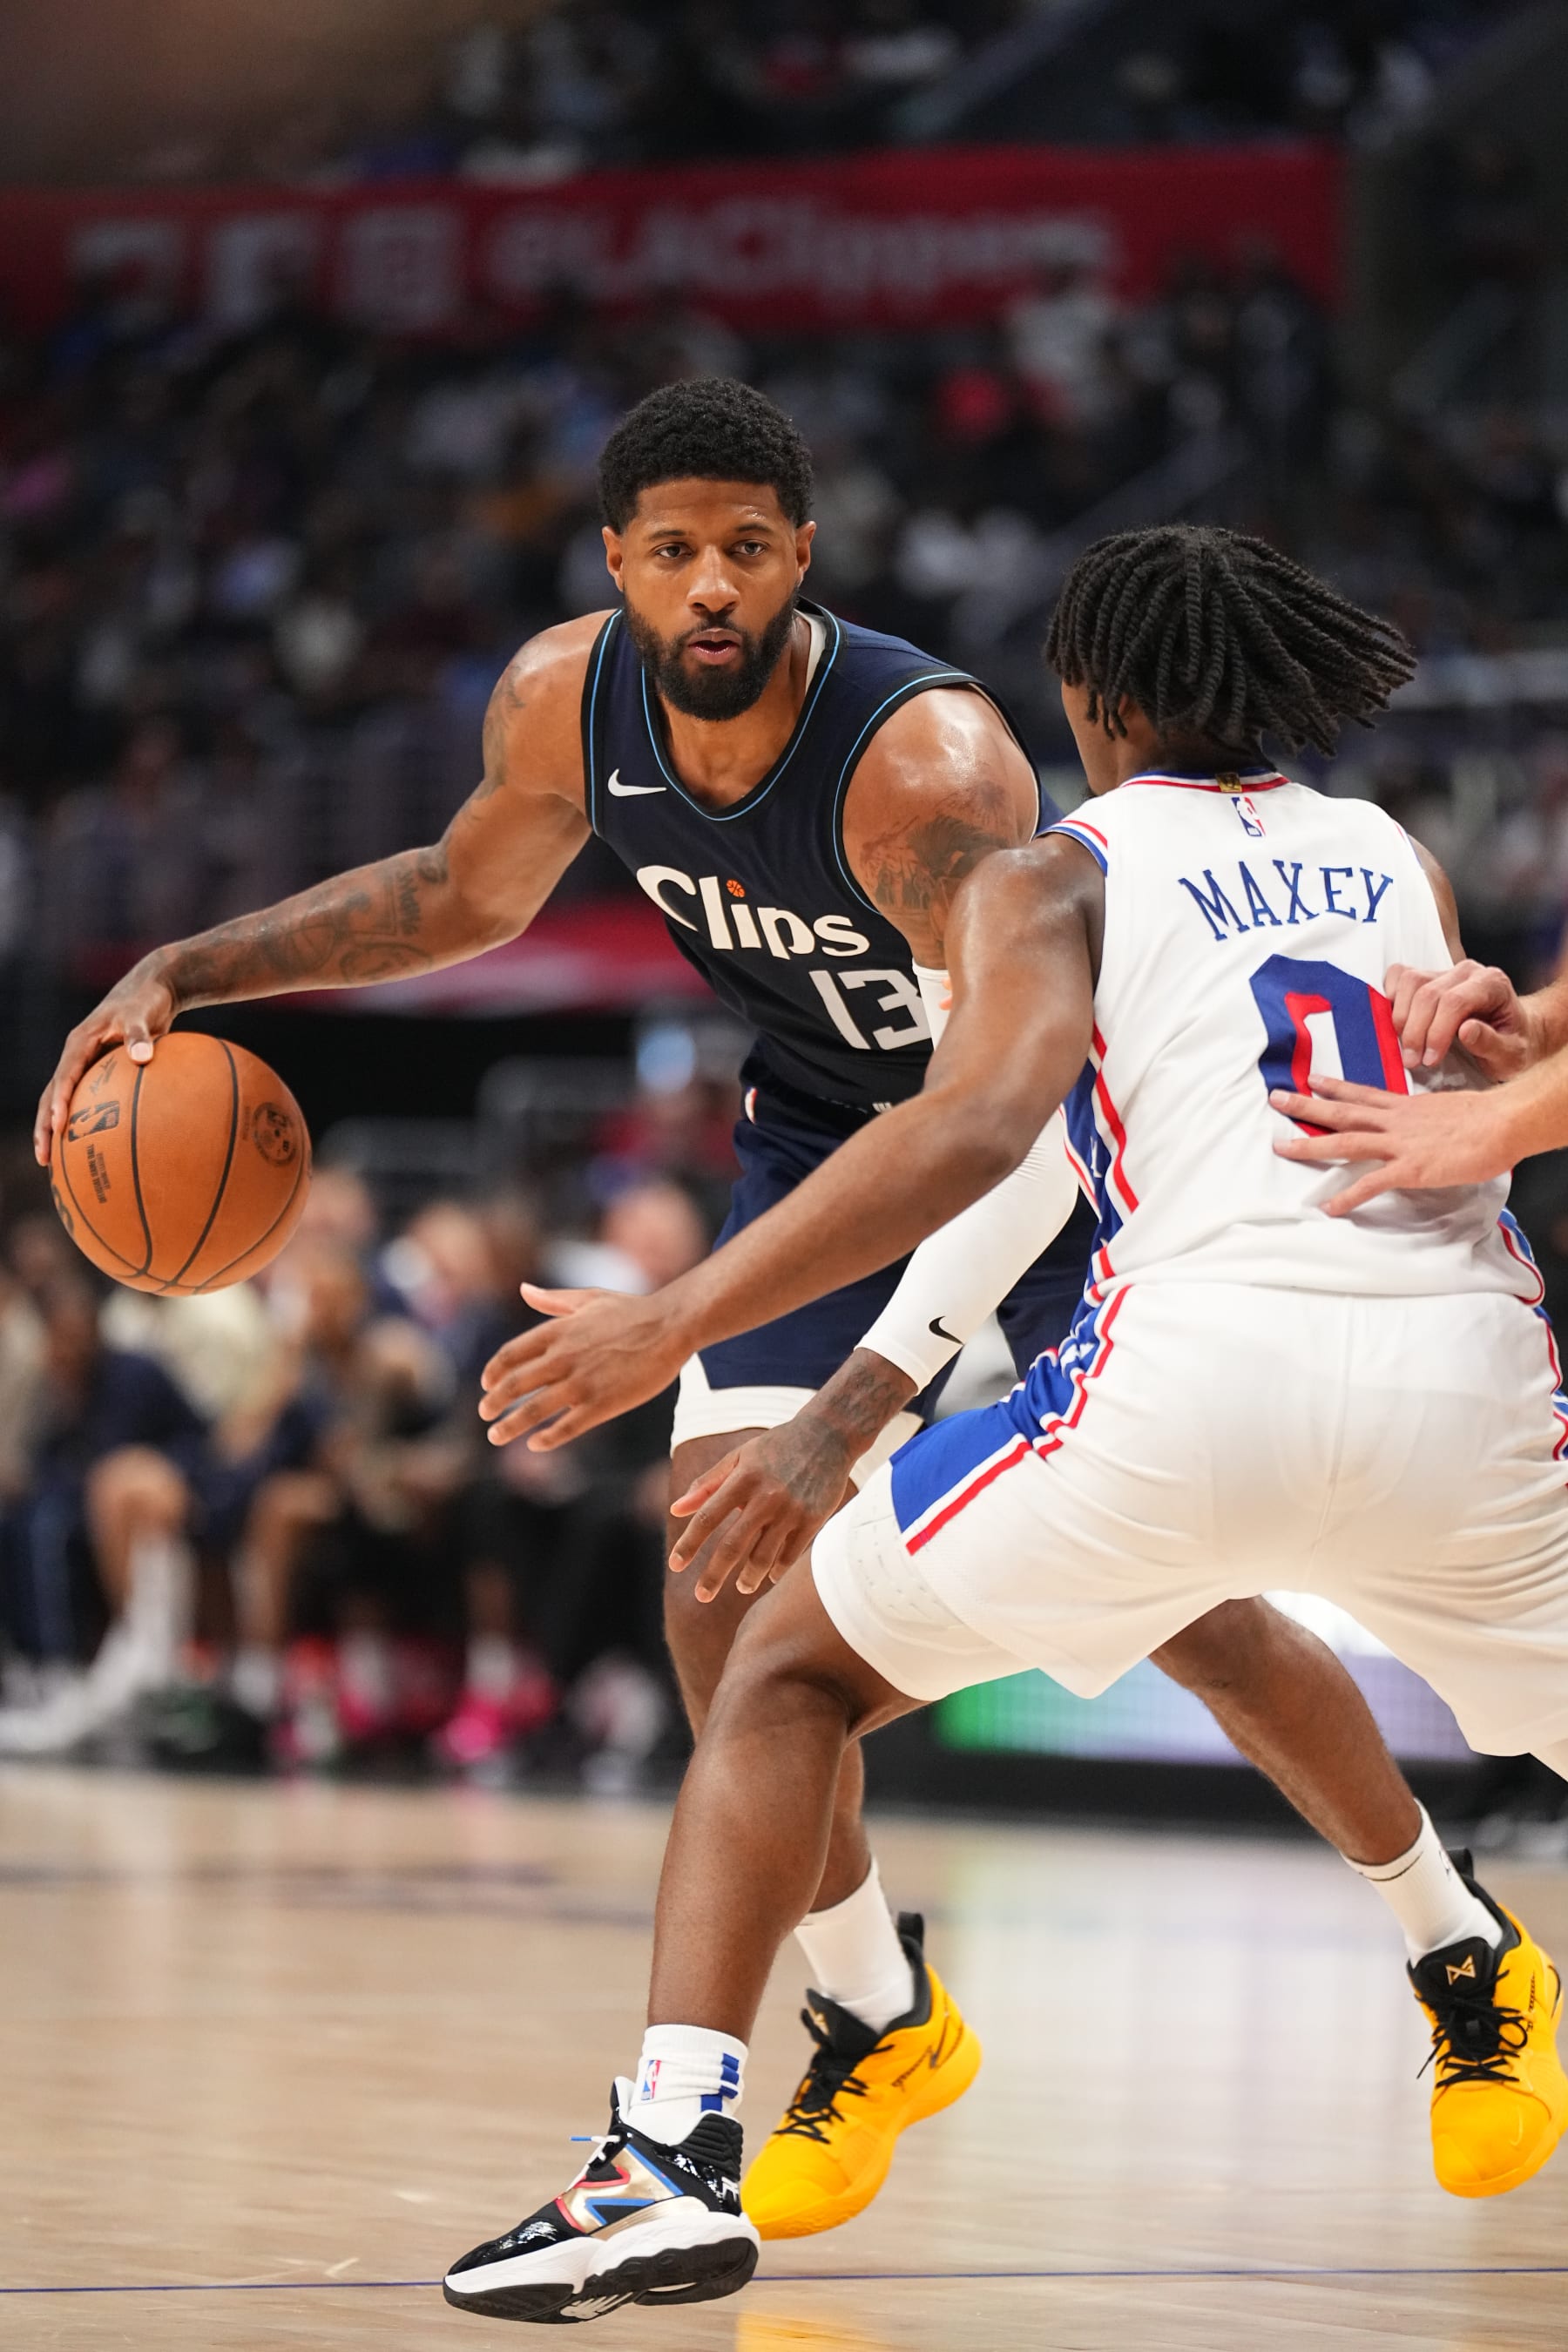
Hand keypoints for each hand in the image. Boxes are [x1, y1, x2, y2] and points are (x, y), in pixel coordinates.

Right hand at [35, 961, 176, 1165]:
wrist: (154, 989)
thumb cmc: (147, 1000)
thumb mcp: (143, 1013)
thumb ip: (140, 1035)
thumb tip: (143, 1057)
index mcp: (80, 1042)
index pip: (64, 1076)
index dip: (59, 1101)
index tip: (59, 1125)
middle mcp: (76, 1056)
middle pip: (51, 1095)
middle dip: (45, 1127)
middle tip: (45, 1158)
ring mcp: (85, 1065)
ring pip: (63, 1101)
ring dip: (55, 1130)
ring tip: (53, 1164)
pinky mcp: (98, 1071)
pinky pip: (85, 1101)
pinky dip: (82, 1123)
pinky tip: (91, 1149)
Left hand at [478, 1283, 693, 1449]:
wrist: (670, 1326)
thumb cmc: (633, 1310)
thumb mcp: (589, 1297)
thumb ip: (553, 1299)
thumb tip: (523, 1289)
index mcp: (558, 1331)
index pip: (511, 1355)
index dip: (493, 1372)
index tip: (487, 1384)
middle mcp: (563, 1357)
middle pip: (514, 1385)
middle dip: (493, 1403)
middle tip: (485, 1414)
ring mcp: (581, 1383)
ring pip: (533, 1410)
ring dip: (509, 1426)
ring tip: (495, 1436)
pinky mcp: (602, 1404)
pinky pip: (566, 1428)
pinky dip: (546, 1439)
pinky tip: (536, 1444)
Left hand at [669, 1418, 857, 1601]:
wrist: (828, 1435)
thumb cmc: (776, 1446)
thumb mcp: (739, 1457)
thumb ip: (707, 1484)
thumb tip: (675, 1509)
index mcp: (742, 1479)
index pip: (707, 1518)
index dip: (689, 1544)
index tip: (675, 1565)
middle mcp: (765, 1497)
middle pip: (732, 1546)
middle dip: (714, 1575)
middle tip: (702, 1596)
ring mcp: (791, 1510)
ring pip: (763, 1556)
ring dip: (749, 1577)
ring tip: (742, 1586)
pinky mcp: (813, 1519)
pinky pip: (791, 1554)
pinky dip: (778, 1569)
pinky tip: (770, 1576)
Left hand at [1270, 1076, 1514, 1212]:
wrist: (1504, 1123)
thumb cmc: (1485, 1119)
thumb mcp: (1447, 1110)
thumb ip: (1426, 1118)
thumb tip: (1422, 1126)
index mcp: (1407, 1107)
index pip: (1363, 1093)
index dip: (1335, 1087)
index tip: (1312, 1079)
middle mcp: (1396, 1120)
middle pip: (1343, 1110)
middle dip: (1306, 1105)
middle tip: (1276, 1098)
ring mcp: (1400, 1144)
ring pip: (1346, 1140)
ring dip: (1311, 1144)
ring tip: (1281, 1147)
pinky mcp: (1410, 1168)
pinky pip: (1371, 1184)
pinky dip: (1347, 1195)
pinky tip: (1328, 1207)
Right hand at [1385, 960, 1535, 1077]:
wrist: (1511, 1034)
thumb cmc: (1513, 1045)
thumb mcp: (1512, 1055)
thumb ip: (1492, 1044)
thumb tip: (1465, 1031)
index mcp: (1493, 984)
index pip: (1455, 1001)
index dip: (1436, 1032)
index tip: (1430, 1060)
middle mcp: (1468, 972)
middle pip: (1428, 993)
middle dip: (1415, 1031)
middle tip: (1413, 1061)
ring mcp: (1445, 971)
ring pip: (1409, 982)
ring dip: (1400, 1018)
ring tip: (1407, 1048)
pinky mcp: (1427, 976)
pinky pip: (1398, 976)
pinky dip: (1390, 998)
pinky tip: (1398, 1025)